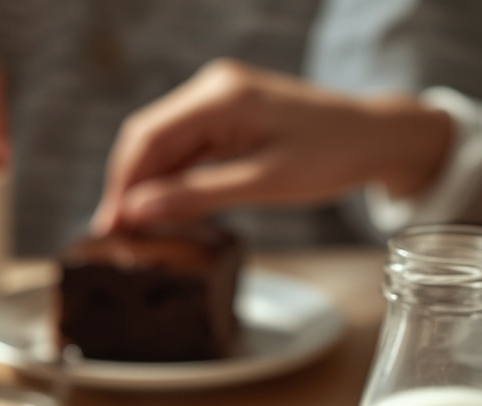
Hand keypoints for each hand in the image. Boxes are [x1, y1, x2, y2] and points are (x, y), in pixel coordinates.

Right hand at [93, 59, 452, 231]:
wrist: (373, 136)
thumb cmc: (329, 157)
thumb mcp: (263, 184)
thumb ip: (197, 195)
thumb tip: (139, 211)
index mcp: (220, 96)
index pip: (148, 138)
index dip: (121, 185)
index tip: (108, 228)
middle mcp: (211, 90)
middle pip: (147, 140)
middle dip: (126, 188)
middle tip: (113, 239)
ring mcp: (218, 102)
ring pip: (163, 148)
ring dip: (145, 189)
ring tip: (133, 235)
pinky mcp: (226, 119)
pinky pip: (185, 152)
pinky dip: (170, 183)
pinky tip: (162, 214)